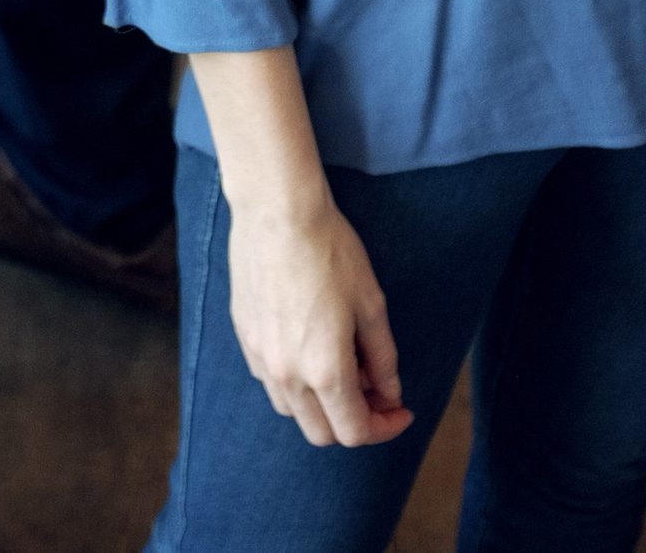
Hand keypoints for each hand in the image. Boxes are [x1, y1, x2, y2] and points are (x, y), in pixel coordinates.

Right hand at [225, 190, 410, 447]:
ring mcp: (260, 358)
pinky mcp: (245, 338)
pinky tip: (310, 346)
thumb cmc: (330, 251)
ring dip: (323, 404)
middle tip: (377, 390)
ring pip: (293, 410)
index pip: (355, 431)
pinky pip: (271, 380)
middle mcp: (286, 374)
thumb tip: (389, 392)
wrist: (277, 212)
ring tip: (344, 363)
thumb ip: (382, 359)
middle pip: (321, 433)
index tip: (400, 409)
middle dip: (354, 422)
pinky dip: (296, 381)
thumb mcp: (371, 305)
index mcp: (324, 370)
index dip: (385, 427)